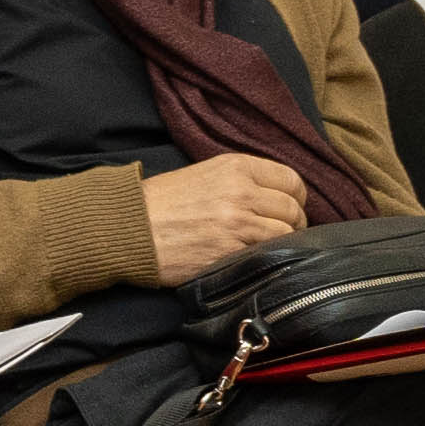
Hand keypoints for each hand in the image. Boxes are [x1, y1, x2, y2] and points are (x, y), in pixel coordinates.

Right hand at [136, 151, 310, 286]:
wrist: (129, 228)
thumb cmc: (160, 202)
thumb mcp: (203, 173)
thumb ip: (240, 179)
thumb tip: (273, 195)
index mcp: (236, 167)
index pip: (291, 180)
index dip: (295, 197)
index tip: (289, 208)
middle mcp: (241, 192)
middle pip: (292, 209)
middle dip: (294, 223)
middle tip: (284, 232)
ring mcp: (238, 224)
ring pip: (286, 234)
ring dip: (283, 243)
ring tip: (270, 248)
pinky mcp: (230, 252)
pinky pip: (267, 255)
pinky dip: (268, 258)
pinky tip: (257, 258)